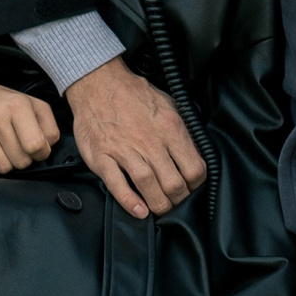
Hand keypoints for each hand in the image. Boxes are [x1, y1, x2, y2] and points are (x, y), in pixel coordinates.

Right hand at [0, 76, 58, 173]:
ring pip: (3, 168)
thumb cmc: (2, 102)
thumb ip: (47, 125)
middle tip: (16, 145)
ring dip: (6, 161)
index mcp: (17, 105)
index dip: (40, 152)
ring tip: (1, 146)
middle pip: (20, 161)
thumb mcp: (30, 103)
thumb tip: (48, 146)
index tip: (36, 148)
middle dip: (22, 158)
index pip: (36, 145)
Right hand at [65, 58, 207, 219]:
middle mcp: (149, 141)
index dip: (196, 184)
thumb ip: (182, 128)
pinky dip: (129, 201)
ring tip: (160, 208)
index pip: (193, 167)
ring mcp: (124, 150)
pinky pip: (117, 184)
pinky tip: (139, 211)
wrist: (98, 83)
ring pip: (148, 185)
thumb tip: (195, 150)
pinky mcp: (102, 156)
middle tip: (176, 202)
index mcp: (169, 128)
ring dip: (158, 204)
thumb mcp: (169, 103)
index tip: (192, 187)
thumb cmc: (134, 95)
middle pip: (173, 183)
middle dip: (179, 200)